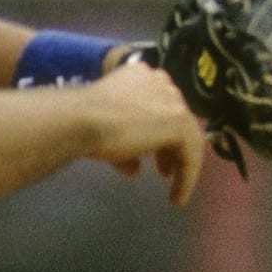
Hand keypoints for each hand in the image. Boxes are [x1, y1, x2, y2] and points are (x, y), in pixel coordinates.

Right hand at [85, 59, 205, 206]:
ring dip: (180, 162)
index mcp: (141, 75)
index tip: (151, 155)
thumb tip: (134, 169)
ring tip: (172, 186)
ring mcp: (172, 99)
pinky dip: (187, 175)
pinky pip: (191, 151)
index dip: (157, 131)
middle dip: (169, 146)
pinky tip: (177, 196)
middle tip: (163, 171)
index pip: (158, 105)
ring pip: (186, 133)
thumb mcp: (107, 131)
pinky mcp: (179, 120)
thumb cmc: (84, 122)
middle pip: (174, 117)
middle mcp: (160, 81)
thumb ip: (125, 146)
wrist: (81, 120)